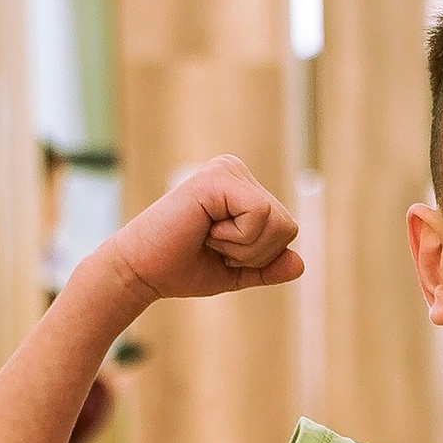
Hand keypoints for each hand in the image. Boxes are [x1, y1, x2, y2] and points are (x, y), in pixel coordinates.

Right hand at [105, 158, 303, 307]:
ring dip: (243, 247)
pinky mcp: (218, 177)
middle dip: (254, 253)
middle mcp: (237, 171)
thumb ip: (268, 267)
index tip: (221, 251)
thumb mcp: (237, 272)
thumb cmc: (183, 267)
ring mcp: (227, 170)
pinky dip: (236, 238)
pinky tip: (204, 229)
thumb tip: (300, 263)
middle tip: (212, 245)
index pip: (287, 230)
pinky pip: (259, 216)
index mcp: (243, 189)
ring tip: (207, 236)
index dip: (260, 256)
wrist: (143, 271)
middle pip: (287, 227)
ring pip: (277, 223)